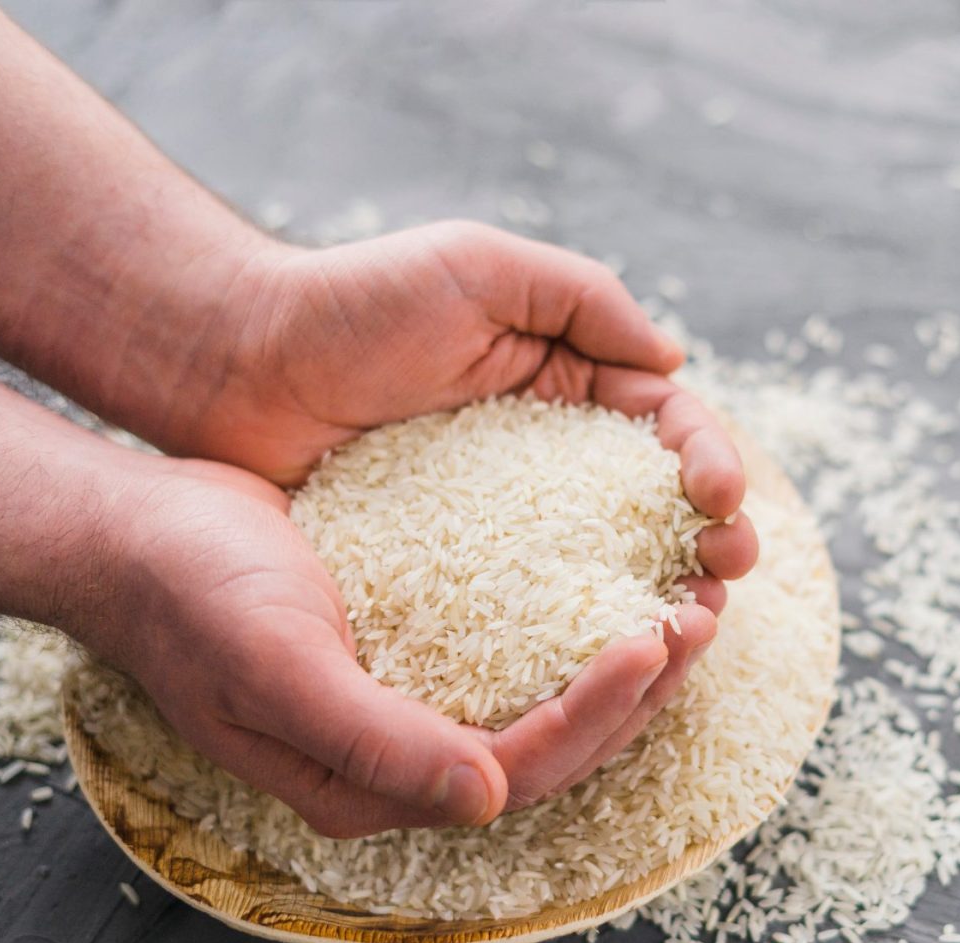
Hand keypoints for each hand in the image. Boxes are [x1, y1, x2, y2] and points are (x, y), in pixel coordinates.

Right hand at [91, 455, 719, 836]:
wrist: (138, 534)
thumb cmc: (192, 597)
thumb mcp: (277, 666)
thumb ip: (376, 741)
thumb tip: (488, 800)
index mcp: (371, 783)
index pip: (520, 768)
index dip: (599, 713)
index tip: (654, 638)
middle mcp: (403, 758)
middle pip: (553, 745)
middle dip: (639, 690)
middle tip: (702, 613)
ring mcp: (412, 703)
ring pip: (548, 701)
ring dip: (622, 661)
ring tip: (684, 597)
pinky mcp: (419, 648)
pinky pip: (520, 651)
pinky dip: (575, 621)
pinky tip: (617, 575)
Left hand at [190, 222, 757, 588]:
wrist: (232, 363)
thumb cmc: (351, 300)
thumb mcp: (478, 267)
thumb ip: (581, 299)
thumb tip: (675, 358)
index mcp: (565, 376)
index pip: (665, 423)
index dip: (708, 460)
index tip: (717, 497)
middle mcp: (545, 451)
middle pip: (653, 502)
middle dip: (707, 536)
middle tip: (727, 572)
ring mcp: (499, 517)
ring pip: (603, 561)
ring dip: (658, 591)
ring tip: (688, 624)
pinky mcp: (448, 569)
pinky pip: (521, 603)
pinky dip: (570, 630)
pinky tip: (600, 657)